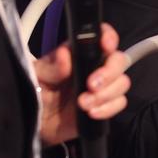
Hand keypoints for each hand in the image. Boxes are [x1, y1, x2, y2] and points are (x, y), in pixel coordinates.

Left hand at [33, 23, 129, 145]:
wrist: (35, 121)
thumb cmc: (36, 90)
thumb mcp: (37, 76)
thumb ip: (51, 67)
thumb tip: (65, 55)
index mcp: (79, 51)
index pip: (102, 35)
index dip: (109, 37)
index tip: (106, 46)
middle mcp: (95, 65)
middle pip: (119, 60)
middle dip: (109, 72)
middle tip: (91, 84)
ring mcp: (103, 86)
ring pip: (122, 83)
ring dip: (106, 94)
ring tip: (83, 104)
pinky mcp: (105, 105)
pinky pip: (119, 103)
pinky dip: (108, 109)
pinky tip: (91, 113)